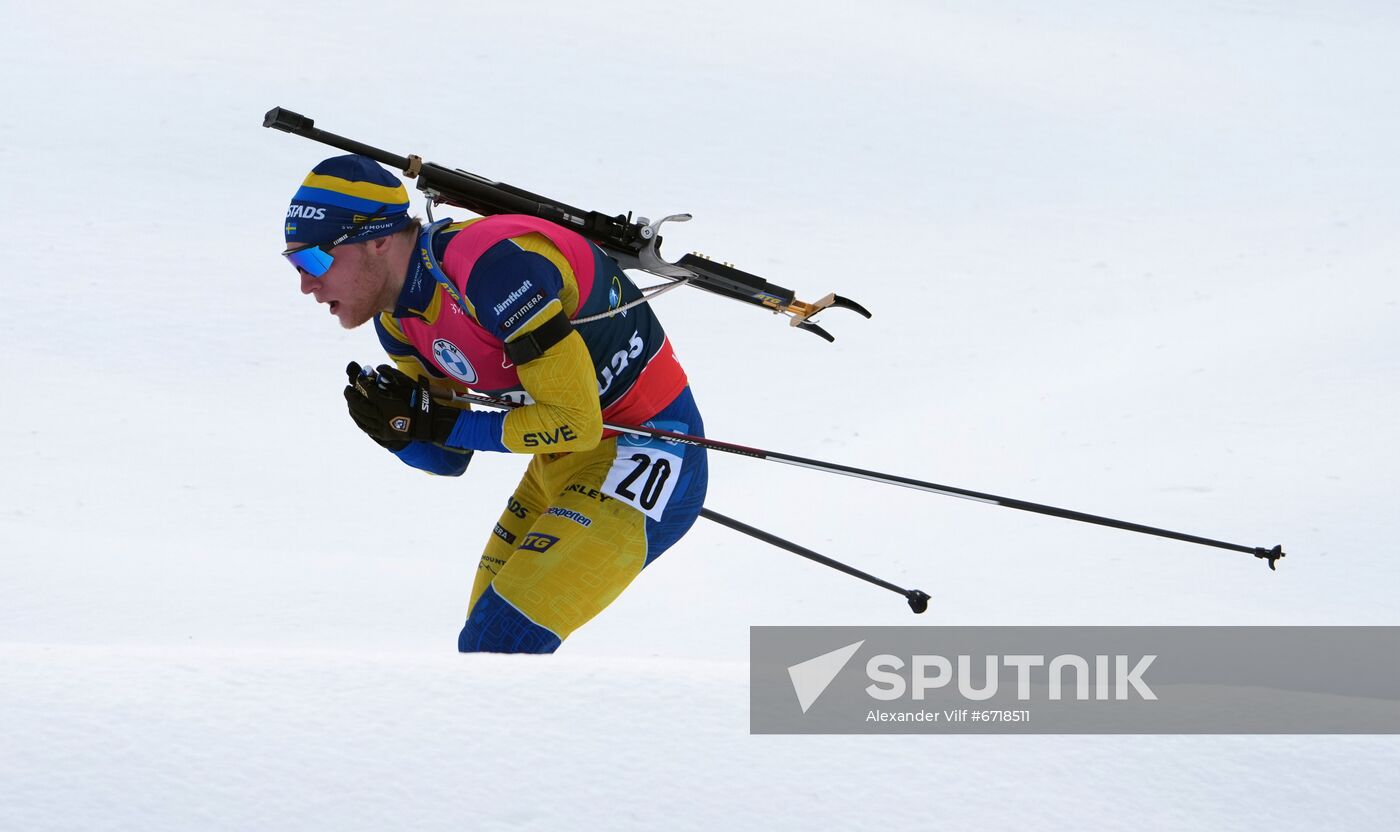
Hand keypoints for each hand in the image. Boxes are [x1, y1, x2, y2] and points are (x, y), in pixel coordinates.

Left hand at [343, 362, 459, 448]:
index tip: (359, 377)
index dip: (362, 383)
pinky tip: (355, 414)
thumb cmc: (420, 403)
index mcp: (388, 405)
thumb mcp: (409, 388)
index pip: (369, 392)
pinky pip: (365, 427)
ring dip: (352, 407)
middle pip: (360, 405)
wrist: (428, 424)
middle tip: (348, 388)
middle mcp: (382, 417)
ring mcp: (382, 428)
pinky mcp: (383, 435)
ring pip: (361, 417)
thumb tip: (379, 370)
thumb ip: (393, 379)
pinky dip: (358, 419)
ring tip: (350, 400)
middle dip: (352, 395)